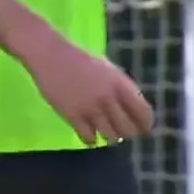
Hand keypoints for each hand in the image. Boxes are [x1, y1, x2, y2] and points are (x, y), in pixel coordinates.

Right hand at [21, 32, 154, 145]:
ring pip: (110, 137)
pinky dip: (90, 139)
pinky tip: (87, 133)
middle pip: (128, 129)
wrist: (49, 54)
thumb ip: (121, 88)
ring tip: (103, 132)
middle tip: (119, 131)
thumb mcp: (107, 69)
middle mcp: (108, 98)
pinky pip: (89, 137)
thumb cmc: (78, 59)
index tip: (140, 129)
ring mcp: (90, 108)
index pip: (143, 114)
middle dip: (126, 133)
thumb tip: (133, 111)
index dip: (144, 124)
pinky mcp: (72, 115)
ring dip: (109, 137)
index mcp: (120, 84)